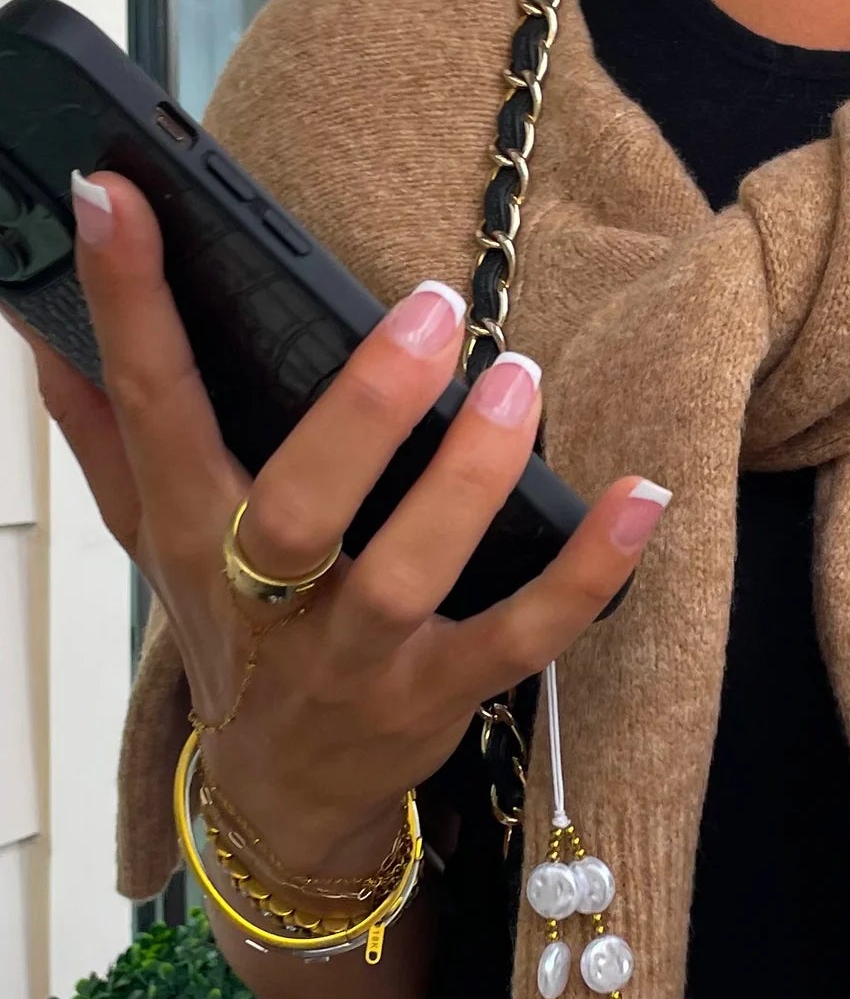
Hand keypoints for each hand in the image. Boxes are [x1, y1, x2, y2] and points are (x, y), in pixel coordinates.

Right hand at [11, 171, 667, 875]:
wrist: (281, 802)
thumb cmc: (231, 645)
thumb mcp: (153, 545)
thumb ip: (105, 435)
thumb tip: (42, 322)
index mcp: (191, 539)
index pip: (151, 413)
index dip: (130, 306)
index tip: (117, 196)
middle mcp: (269, 603)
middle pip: (298, 509)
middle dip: (360, 411)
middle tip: (426, 309)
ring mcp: (360, 658)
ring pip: (409, 573)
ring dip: (469, 481)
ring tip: (517, 380)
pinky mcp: (442, 695)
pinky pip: (522, 638)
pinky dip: (587, 576)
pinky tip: (640, 500)